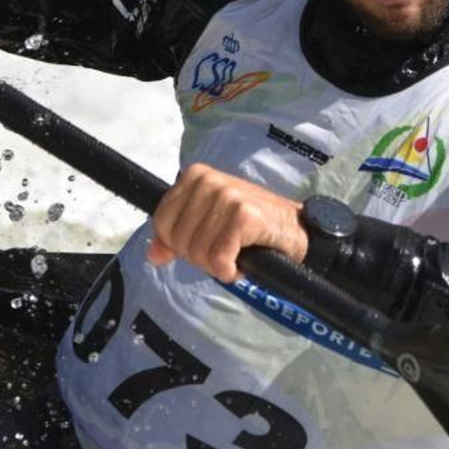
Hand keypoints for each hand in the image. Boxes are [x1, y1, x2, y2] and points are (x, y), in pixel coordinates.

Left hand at [147, 163, 308, 283]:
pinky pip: (219, 260)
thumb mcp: (207, 224)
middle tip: (224, 250)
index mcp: (194, 176)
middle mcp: (209, 180)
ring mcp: (227, 195)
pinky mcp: (244, 216)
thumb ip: (175, 237)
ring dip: (217, 265)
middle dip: (200, 257)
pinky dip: (230, 271)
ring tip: (236, 253)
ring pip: (198, 253)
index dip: (179, 244)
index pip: (161, 223)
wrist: (294, 229)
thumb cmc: (250, 226)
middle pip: (179, 241)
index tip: (204, 242)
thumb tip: (153, 255)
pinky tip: (242, 262)